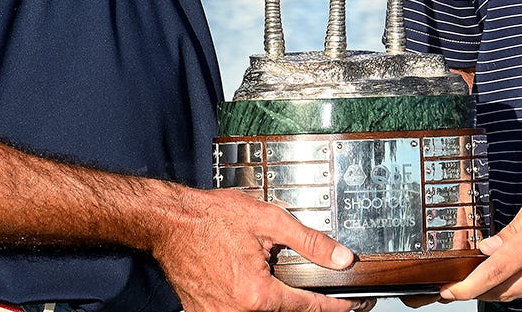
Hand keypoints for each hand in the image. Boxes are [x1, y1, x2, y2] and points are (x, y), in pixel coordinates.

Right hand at [151, 187, 369, 311]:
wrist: (170, 222)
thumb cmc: (211, 218)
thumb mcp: (268, 220)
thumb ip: (309, 242)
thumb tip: (340, 258)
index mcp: (256, 294)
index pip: (306, 307)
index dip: (332, 306)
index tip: (350, 305)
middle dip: (299, 300)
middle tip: (303, 281)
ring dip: (271, 300)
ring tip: (265, 272)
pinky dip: (249, 301)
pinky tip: (246, 281)